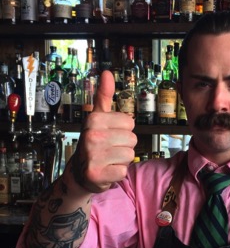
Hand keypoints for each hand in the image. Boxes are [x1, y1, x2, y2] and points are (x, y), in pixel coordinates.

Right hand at [71, 70, 137, 192]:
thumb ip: (104, 96)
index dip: (123, 130)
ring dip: (122, 160)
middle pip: (132, 139)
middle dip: (124, 146)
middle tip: (109, 149)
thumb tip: (107, 73)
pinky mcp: (97, 174)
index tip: (110, 134)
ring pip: (130, 155)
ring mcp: (93, 156)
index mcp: (94, 120)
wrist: (80, 172)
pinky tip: (107, 170)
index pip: (130, 122)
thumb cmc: (93, 142)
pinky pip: (123, 171)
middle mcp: (92, 136)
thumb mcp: (97, 117)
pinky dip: (118, 173)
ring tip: (108, 159)